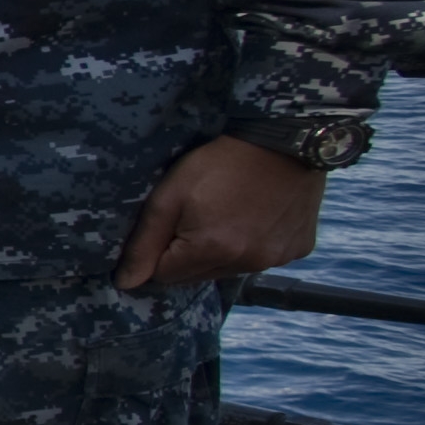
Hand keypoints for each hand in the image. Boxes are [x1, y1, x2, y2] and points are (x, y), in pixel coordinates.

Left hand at [115, 134, 327, 289]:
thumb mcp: (170, 195)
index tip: (172, 223)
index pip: (165, 276)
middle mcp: (246, 263)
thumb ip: (144, 243)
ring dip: (222, 252)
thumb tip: (126, 284)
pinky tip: (257, 216)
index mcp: (211, 250)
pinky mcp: (298, 250)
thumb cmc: (220, 163)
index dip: (161, 251)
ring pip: (229, 270)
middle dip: (189, 254)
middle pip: (197, 276)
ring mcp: (276, 259)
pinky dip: (255, 245)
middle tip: (200, 215)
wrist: (285, 141)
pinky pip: (263, 259)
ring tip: (229, 213)